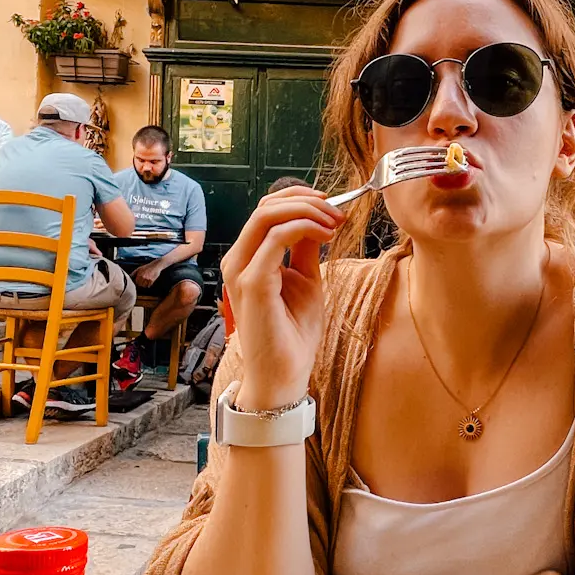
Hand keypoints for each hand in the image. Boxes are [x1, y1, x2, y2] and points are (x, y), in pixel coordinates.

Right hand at [220, 186, 340, 408]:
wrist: (284, 374)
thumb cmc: (292, 333)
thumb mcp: (305, 280)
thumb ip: (305, 249)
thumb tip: (317, 220)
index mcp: (248, 259)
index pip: (266, 212)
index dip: (299, 200)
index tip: (331, 207)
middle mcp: (238, 260)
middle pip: (265, 207)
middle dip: (305, 201)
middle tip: (336, 211)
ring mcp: (241, 271)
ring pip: (267, 216)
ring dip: (307, 211)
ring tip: (334, 222)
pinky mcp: (252, 283)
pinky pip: (276, 238)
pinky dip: (304, 228)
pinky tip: (325, 235)